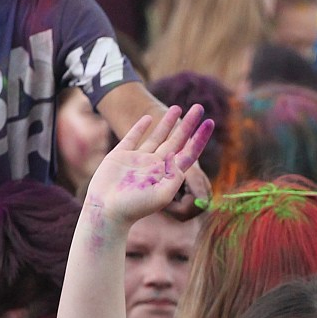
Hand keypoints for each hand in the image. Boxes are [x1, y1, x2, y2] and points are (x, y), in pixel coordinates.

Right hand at [84, 104, 213, 228]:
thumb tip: (176, 155)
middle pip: (176, 141)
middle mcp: (155, 166)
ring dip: (167, 122)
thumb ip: (174, 177)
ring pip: (157, 137)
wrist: (106, 211)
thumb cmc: (134, 208)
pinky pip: (133, 137)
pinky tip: (148, 118)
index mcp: (167, 175)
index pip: (188, 153)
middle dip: (188, 124)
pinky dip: (140, 127)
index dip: (199, 138)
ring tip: (177, 107)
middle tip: (199, 107)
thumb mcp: (162, 195)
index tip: (210, 122)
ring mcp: (138, 160)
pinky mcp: (120, 156)